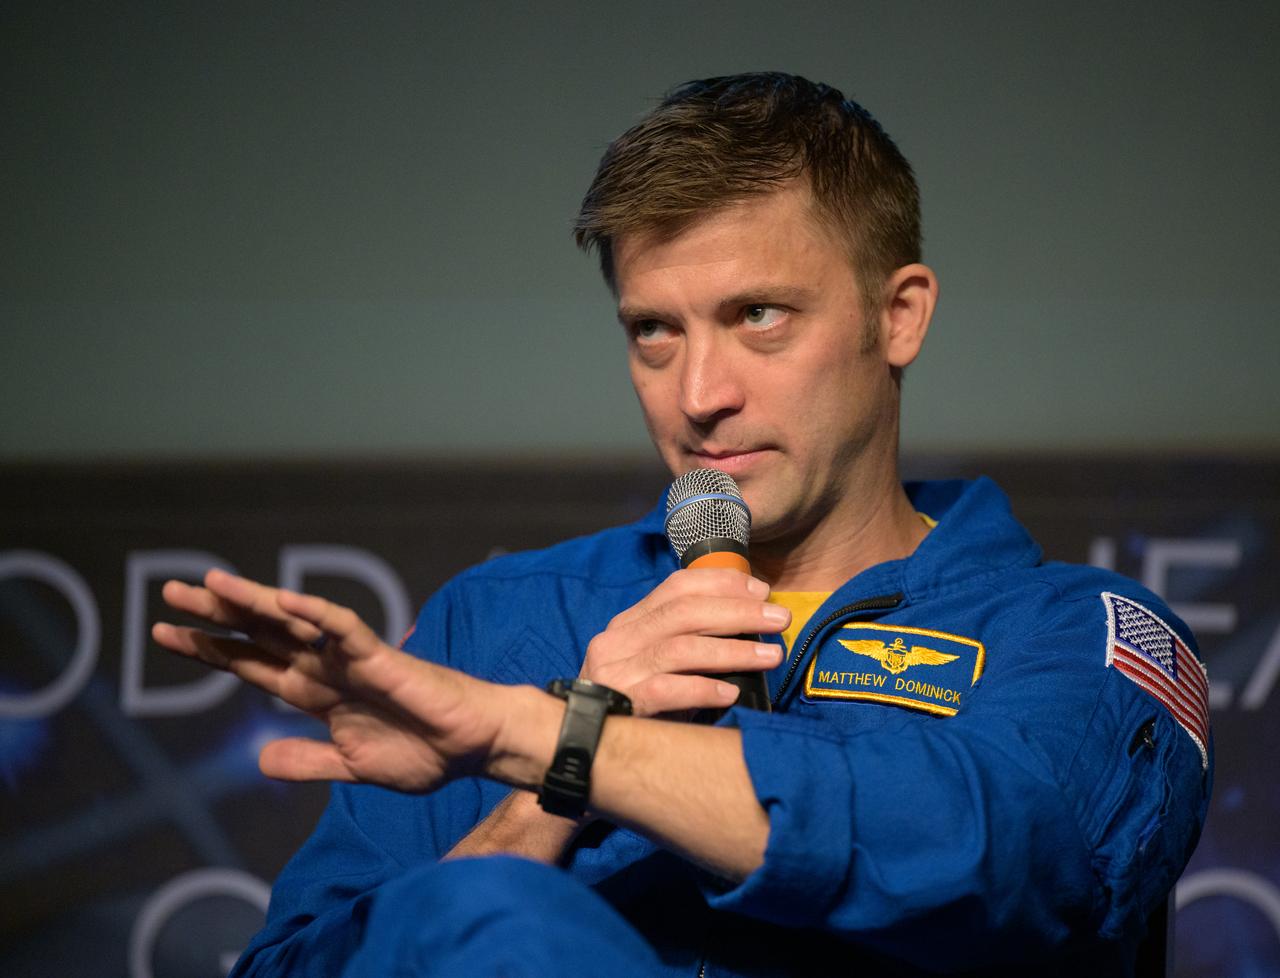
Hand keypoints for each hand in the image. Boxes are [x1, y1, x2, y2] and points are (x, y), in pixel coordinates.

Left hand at [152, 569, 515, 791]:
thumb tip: (258, 759)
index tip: (163, 635)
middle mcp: (324, 668)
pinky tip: (284, 600)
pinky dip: (315, 614)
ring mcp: (349, 659)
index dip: (209, 650)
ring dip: (252, 603)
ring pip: (293, 622)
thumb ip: (307, 760)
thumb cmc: (421, 752)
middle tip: (170, 593)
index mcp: (315, 694)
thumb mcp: (350, 766)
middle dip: (215, 616)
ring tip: (210, 584)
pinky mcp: (380, 658)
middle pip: (260, 634)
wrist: (470, 747)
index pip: (251, 664)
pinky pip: (344, 629)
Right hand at [580, 568, 788, 716]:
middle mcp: (618, 640)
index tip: (761, 591)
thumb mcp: (658, 666)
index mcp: (629, 623)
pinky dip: (703, 688)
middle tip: (780, 620)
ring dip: (733, 650)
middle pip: (685, 612)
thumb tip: (748, 628)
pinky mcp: (618, 703)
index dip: (722, 584)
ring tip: (770, 656)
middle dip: (739, 612)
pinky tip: (732, 693)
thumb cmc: (635, 708)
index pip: (677, 587)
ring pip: (681, 648)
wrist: (581, 750)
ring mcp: (615, 671)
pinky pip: (666, 690)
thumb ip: (689, 644)